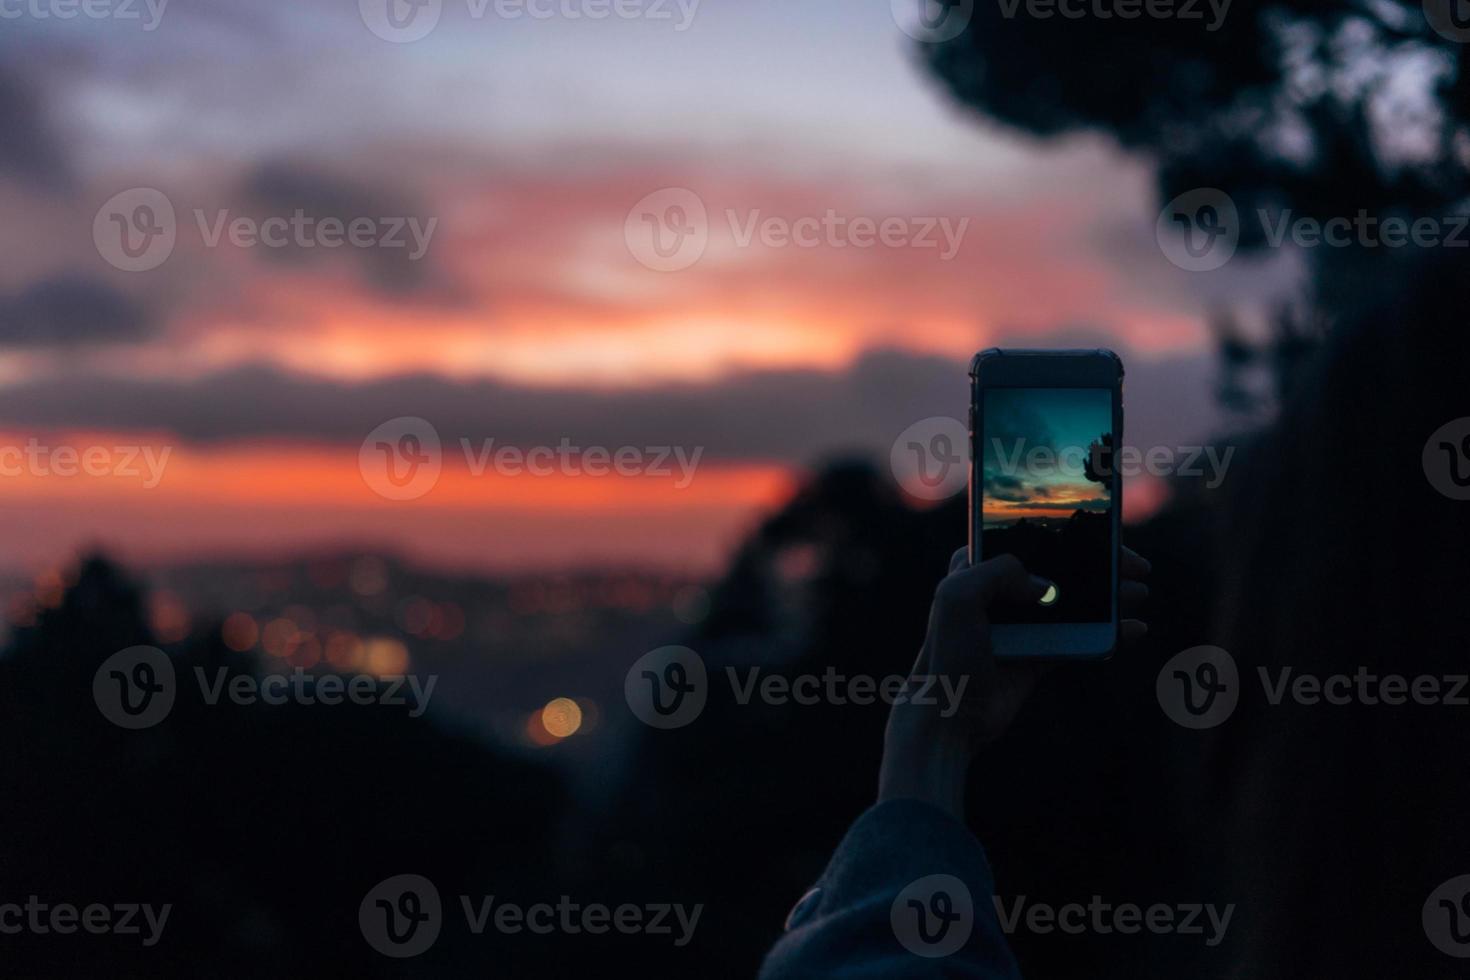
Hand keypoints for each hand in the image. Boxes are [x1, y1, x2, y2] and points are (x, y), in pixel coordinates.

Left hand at [876, 546, 1150, 820]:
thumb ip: (997, 572)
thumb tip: (1043, 586)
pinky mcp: (1037, 654)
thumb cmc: (946, 655)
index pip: (1027, 538)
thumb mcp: (957, 597)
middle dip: (1098, 564)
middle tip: (1135, 566)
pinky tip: (1132, 629)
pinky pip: (1080, 638)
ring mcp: (1021, 624)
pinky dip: (1108, 633)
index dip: (1065, 532)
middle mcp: (999, 592)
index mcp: (975, 568)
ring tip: (1139, 593)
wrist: (948, 718)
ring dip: (1109, 596)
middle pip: (1058, 567)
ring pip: (1074, 601)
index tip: (1102, 531)